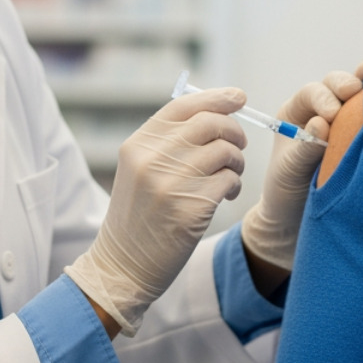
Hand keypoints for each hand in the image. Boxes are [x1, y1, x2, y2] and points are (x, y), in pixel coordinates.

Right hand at [64, 87, 246, 336]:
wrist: (123, 266)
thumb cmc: (138, 214)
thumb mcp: (139, 170)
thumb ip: (168, 141)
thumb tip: (216, 111)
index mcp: (138, 145)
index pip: (183, 106)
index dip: (216, 97)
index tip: (239, 97)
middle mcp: (152, 159)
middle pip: (210, 124)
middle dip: (233, 131)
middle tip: (239, 145)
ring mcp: (171, 184)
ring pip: (225, 151)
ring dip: (236, 161)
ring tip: (230, 175)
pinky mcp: (192, 209)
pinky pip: (229, 180)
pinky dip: (234, 184)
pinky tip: (226, 195)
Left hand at [241, 59, 362, 279]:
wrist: (298, 220)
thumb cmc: (287, 192)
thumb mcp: (290, 171)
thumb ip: (304, 148)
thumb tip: (322, 124)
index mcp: (297, 113)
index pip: (312, 93)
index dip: (323, 98)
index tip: (330, 115)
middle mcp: (321, 110)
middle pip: (336, 86)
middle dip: (346, 84)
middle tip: (354, 92)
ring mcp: (344, 121)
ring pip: (358, 94)